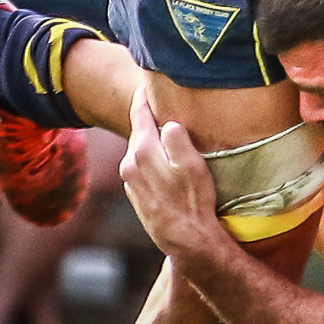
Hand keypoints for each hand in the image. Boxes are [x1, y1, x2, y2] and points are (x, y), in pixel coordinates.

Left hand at [120, 89, 226, 259]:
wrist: (186, 240)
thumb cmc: (194, 201)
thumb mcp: (193, 165)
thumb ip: (177, 139)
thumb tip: (167, 123)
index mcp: (142, 152)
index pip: (139, 115)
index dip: (143, 98)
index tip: (146, 83)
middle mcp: (129, 165)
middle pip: (138, 131)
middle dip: (147, 117)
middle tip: (159, 101)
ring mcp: (130, 182)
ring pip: (139, 149)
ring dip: (150, 138)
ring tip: (164, 127)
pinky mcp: (136, 194)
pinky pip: (141, 165)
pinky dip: (149, 156)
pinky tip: (163, 158)